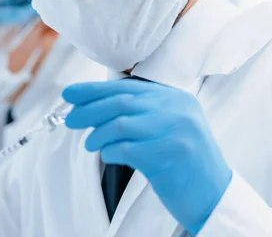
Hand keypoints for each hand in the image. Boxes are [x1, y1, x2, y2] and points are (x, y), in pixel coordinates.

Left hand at [63, 79, 231, 235]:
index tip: (69, 94)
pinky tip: (108, 156)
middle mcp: (177, 110)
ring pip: (119, 124)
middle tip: (70, 120)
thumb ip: (139, 111)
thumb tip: (89, 104)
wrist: (214, 196)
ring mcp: (175, 131)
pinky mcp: (169, 156)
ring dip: (97, 134)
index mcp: (176, 98)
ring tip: (90, 144)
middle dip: (88, 110)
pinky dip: (110, 152)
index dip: (93, 89)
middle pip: (120, 102)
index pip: (126, 87)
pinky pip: (126, 149)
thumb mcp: (167, 127)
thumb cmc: (182, 162)